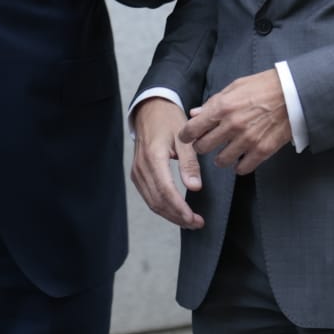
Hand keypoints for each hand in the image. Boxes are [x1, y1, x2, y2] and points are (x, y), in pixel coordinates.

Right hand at [131, 98, 204, 228]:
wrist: (150, 110)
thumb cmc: (169, 120)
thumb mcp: (184, 137)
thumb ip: (189, 163)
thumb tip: (195, 188)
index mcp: (153, 157)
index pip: (166, 191)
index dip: (180, 208)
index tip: (194, 218)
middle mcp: (142, 167)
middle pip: (158, 201)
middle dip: (177, 216)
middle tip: (197, 223)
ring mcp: (137, 172)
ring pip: (152, 202)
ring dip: (170, 215)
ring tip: (189, 221)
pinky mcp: (137, 174)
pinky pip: (149, 196)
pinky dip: (162, 207)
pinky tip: (176, 211)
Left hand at [180, 69, 291, 174]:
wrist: (294, 92)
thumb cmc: (264, 86)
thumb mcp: (235, 87)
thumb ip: (213, 102)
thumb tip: (195, 113)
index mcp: (223, 107)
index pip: (192, 129)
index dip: (186, 135)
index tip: (187, 136)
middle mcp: (232, 125)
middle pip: (203, 147)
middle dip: (202, 145)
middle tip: (208, 142)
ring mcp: (248, 139)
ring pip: (221, 161)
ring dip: (220, 157)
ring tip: (226, 151)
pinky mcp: (262, 150)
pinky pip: (242, 168)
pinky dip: (239, 166)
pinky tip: (241, 158)